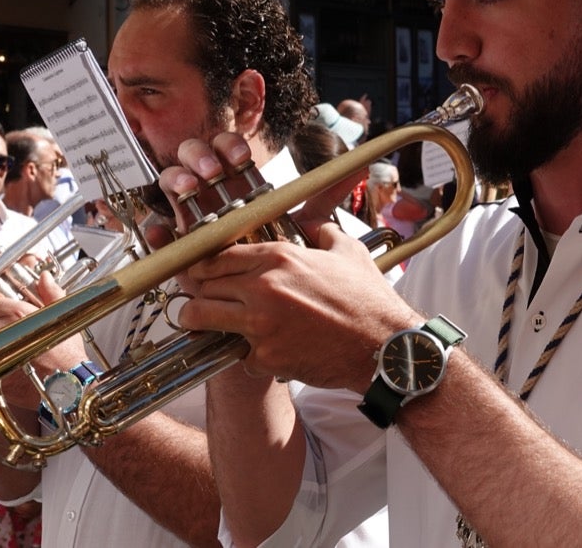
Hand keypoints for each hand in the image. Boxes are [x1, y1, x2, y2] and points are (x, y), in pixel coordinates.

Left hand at [155, 132, 417, 391]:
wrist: (384, 346)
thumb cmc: (369, 299)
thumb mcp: (347, 250)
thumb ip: (322, 231)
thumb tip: (315, 225)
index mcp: (279, 256)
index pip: (218, 255)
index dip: (202, 265)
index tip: (199, 273)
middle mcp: (264, 286)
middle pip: (201, 285)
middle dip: (196, 293)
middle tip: (199, 299)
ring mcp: (261, 323)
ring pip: (201, 317)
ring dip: (198, 321)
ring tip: (203, 325)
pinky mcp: (266, 356)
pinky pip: (237, 354)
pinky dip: (246, 355)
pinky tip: (262, 352)